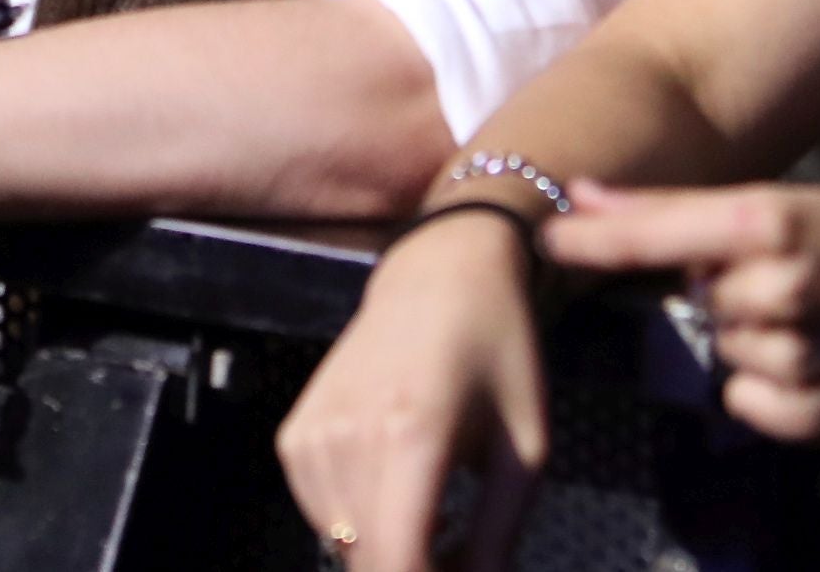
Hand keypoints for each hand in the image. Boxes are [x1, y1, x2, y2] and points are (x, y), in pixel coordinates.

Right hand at [276, 208, 552, 571]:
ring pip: (344, 544)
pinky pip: (322, 515)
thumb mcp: (524, 449)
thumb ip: (497, 536)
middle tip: (460, 551)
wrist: (441, 276)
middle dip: (417, 568)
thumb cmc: (496, 355)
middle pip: (368, 560)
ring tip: (438, 520)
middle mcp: (348, 435)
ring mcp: (312, 434)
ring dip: (389, 551)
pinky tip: (397, 493)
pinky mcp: (295, 434)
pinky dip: (359, 524)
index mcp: (411, 435)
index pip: (399, 559)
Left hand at [538, 180, 819, 441]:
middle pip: (695, 296)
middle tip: (793, 279)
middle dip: (726, 289)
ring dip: (751, 337)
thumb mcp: (788, 203)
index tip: (542, 239)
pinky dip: (765, 388)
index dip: (593, 240)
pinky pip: (743, 400)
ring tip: (818, 320)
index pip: (656, 233)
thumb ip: (679, 211)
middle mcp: (779, 286)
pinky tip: (817, 364)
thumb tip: (580, 195)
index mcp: (771, 221)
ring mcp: (798, 357)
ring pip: (721, 348)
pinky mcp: (813, 417)